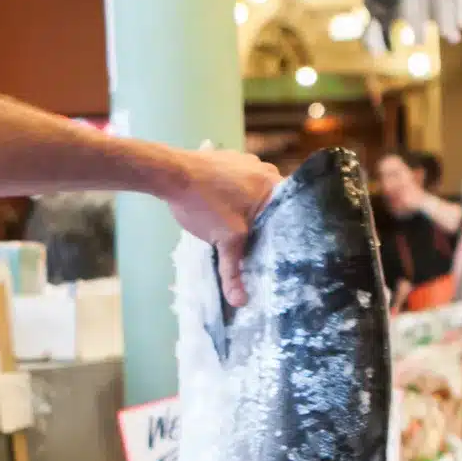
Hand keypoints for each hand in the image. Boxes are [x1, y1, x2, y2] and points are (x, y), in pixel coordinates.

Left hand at [163, 150, 280, 306]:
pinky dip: (236, 194)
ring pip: (255, 191)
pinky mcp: (226, 159)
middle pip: (273, 200)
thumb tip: (240, 301)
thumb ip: (233, 271)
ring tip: (243, 228)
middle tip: (262, 242)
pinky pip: (239, 181)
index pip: (292, 209)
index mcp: (273, 184)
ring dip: (250, 207)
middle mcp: (264, 168)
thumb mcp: (224, 241)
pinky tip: (225, 208)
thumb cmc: (204, 204)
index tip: (283, 246)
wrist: (170, 174)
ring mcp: (245, 160)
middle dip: (267, 220)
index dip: (287, 230)